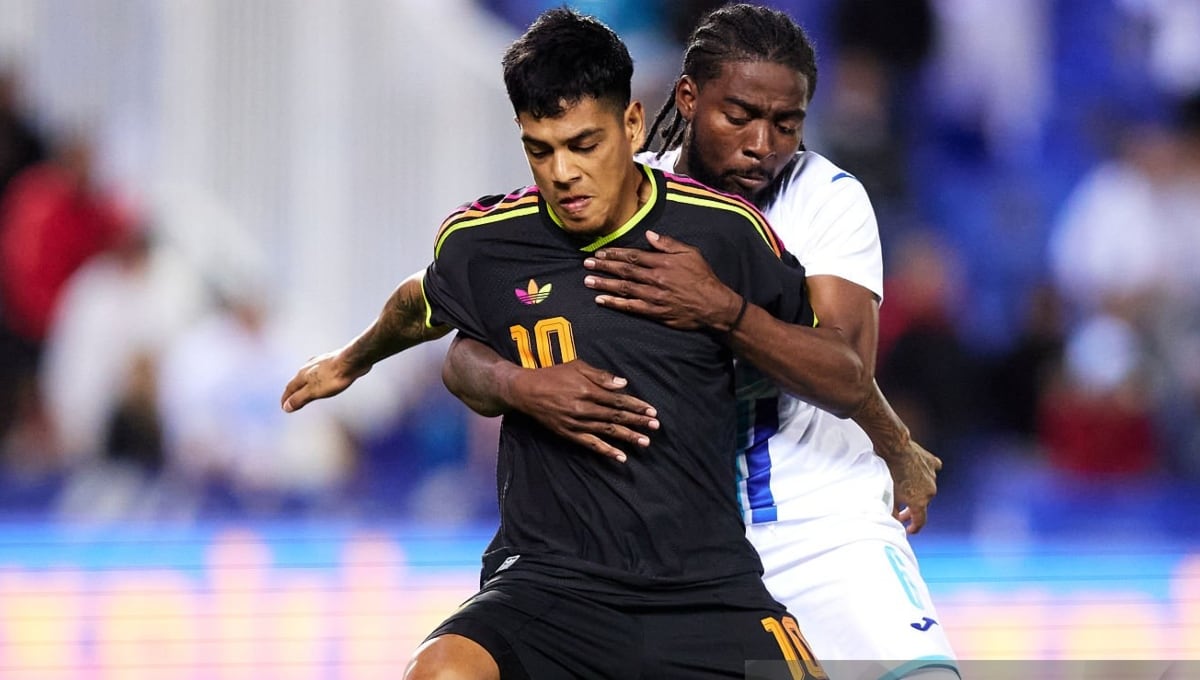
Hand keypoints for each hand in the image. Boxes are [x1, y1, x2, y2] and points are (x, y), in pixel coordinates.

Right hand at [281, 351, 367, 411]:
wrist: (352, 361)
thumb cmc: (334, 377)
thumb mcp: (314, 391)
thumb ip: (300, 398)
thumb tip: (286, 407)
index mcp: (302, 374)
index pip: (290, 388)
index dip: (286, 398)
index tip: (283, 406)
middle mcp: (308, 366)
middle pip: (297, 380)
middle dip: (293, 390)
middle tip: (291, 399)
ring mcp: (319, 362)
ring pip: (308, 374)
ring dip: (304, 383)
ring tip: (304, 388)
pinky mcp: (331, 361)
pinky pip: (319, 371)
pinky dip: (315, 377)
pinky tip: (321, 376)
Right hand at [506, 359, 658, 462]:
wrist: (525, 391)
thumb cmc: (553, 375)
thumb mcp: (577, 366)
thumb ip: (600, 376)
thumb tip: (623, 384)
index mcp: (588, 390)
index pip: (618, 400)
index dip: (636, 406)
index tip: (652, 411)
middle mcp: (584, 408)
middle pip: (616, 417)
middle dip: (637, 422)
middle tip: (655, 427)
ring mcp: (576, 423)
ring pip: (607, 432)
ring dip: (627, 437)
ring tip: (645, 442)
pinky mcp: (569, 434)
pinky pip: (591, 444)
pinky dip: (606, 451)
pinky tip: (620, 457)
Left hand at [583, 230, 742, 330]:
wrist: (714, 305)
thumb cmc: (703, 277)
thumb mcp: (691, 253)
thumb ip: (668, 243)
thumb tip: (649, 234)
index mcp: (662, 262)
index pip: (633, 255)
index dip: (614, 253)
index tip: (600, 252)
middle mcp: (655, 278)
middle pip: (624, 270)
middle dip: (604, 266)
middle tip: (587, 263)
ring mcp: (654, 296)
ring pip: (624, 288)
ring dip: (604, 283)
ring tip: (588, 280)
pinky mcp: (655, 311)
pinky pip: (631, 306)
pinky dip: (614, 303)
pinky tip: (601, 300)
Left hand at [886, 440, 941, 533]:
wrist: (894, 447)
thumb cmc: (888, 471)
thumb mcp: (888, 495)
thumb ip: (893, 511)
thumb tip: (894, 519)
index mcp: (920, 502)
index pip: (920, 521)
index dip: (914, 528)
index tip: (909, 530)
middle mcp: (930, 491)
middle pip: (922, 504)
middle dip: (912, 509)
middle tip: (901, 510)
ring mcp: (933, 476)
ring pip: (926, 487)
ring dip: (918, 490)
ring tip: (905, 487)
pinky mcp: (932, 463)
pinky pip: (932, 471)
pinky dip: (926, 473)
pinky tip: (919, 472)